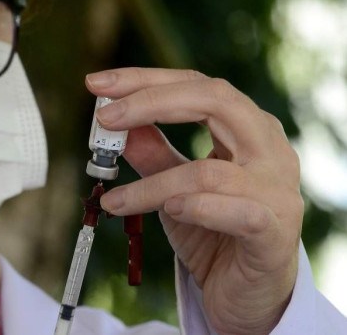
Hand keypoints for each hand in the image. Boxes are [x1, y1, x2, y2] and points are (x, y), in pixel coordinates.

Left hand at [87, 68, 302, 334]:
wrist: (250, 294)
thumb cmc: (215, 231)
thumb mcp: (174, 186)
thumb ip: (151, 152)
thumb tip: (113, 122)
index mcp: (246, 128)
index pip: (195, 86)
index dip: (144, 80)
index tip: (97, 84)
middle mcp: (269, 149)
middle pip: (214, 101)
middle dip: (150, 102)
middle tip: (103, 117)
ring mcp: (277, 189)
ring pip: (208, 169)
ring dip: (152, 183)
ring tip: (114, 198)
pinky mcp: (274, 232)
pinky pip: (236, 211)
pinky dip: (195, 208)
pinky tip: (169, 209)